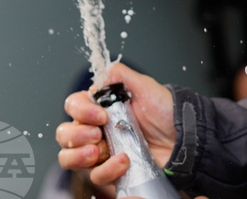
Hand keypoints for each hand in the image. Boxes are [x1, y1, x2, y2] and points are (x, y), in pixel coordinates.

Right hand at [57, 63, 176, 187]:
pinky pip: (95, 176)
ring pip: (69, 157)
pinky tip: (123, 162)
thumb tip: (106, 70)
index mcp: (99, 107)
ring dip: (78, 156)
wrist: (182, 138)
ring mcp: (100, 152)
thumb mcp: (146, 88)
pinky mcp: (109, 171)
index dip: (81, 110)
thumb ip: (123, 76)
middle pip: (64, 133)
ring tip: (98, 152)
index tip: (101, 114)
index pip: (73, 105)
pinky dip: (106, 170)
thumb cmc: (165, 112)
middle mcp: (94, 129)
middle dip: (76, 134)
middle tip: (96, 135)